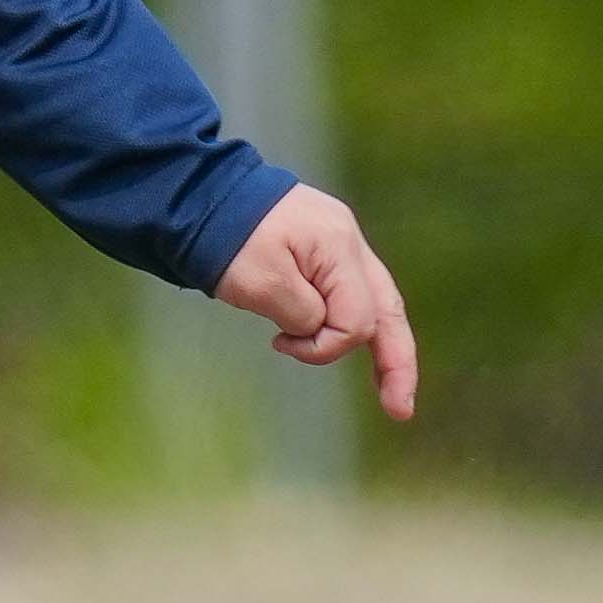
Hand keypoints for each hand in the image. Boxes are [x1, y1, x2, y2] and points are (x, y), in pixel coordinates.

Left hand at [211, 183, 419, 421]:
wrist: (201, 193)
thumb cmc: (226, 237)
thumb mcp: (260, 282)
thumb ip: (301, 313)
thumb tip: (319, 328)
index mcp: (339, 249)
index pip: (355, 319)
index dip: (325, 345)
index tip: (278, 343)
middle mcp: (350, 243)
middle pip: (387, 311)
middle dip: (397, 362)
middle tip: (400, 410)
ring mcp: (339, 242)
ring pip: (375, 302)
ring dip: (381, 345)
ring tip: (391, 389)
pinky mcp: (322, 246)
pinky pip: (351, 290)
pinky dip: (352, 320)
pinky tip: (353, 343)